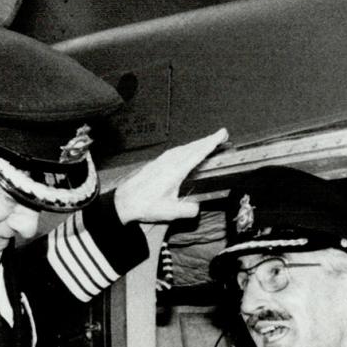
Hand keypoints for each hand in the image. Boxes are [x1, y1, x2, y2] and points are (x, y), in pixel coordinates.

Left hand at [112, 128, 227, 224]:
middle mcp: (169, 162)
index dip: (211, 143)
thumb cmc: (144, 205)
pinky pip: (176, 151)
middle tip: (221, 134)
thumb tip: (197, 208)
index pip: (197, 153)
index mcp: (175, 171)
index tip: (222, 134)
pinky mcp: (157, 163)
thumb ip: (187, 210)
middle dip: (208, 140)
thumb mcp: (169, 212)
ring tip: (208, 142)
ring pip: (184, 147)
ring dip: (197, 143)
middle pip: (192, 147)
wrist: (124, 201)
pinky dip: (186, 148)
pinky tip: (187, 151)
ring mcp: (162, 161)